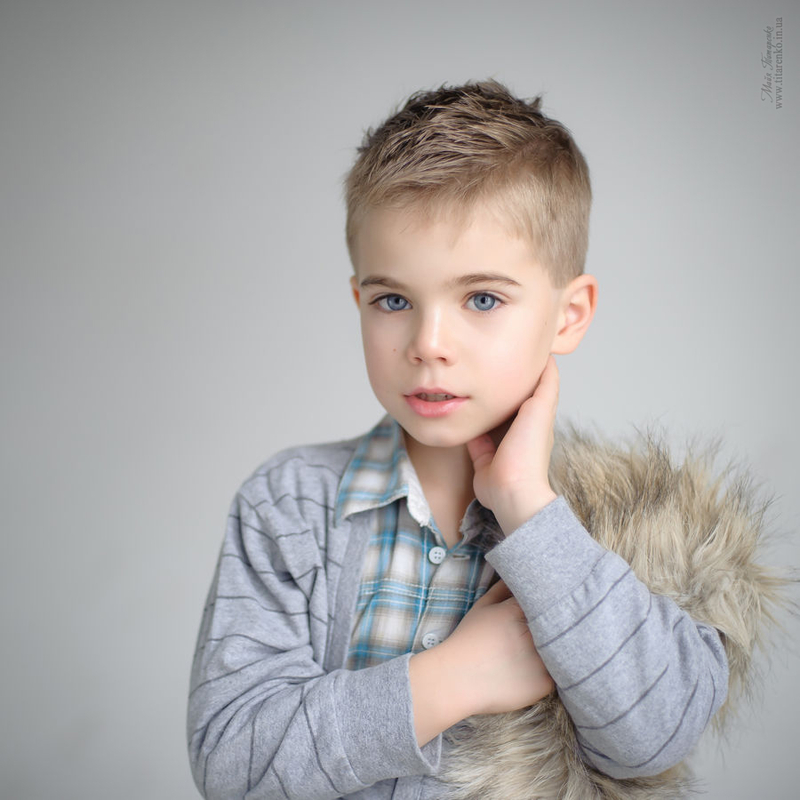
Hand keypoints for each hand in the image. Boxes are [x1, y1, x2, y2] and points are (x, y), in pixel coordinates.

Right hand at [408, 580, 554, 745]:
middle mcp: (534, 634)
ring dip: (558, 649)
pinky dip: (550, 673)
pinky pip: (557, 675)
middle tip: (556, 628)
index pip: (547, 601)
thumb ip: (502, 589)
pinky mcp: (544, 684)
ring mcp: (541, 660)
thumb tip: (516, 576)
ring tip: (551, 652)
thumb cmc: (468, 640)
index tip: (548, 610)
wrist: (456, 679)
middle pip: (559, 625)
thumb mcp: (482, 607)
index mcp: (519, 611)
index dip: (548, 605)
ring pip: (562, 651)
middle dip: (559, 625)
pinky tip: (534, 673)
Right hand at [466, 354, 558, 533]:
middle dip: (498, 385)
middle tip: (483, 362)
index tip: (512, 350)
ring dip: (479, 404)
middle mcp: (519, 430)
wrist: (511, 490)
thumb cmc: (528, 450)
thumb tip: (548, 359)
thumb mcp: (541, 409)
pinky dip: (466, 425)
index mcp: (536, 418)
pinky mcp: (482, 456)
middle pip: (508, 401)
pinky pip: (472, 436)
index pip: (533, 389)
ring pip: (488, 417)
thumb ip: (545, 385)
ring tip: (466, 382)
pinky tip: (455, 411)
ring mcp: (500, 444)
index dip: (524, 371)